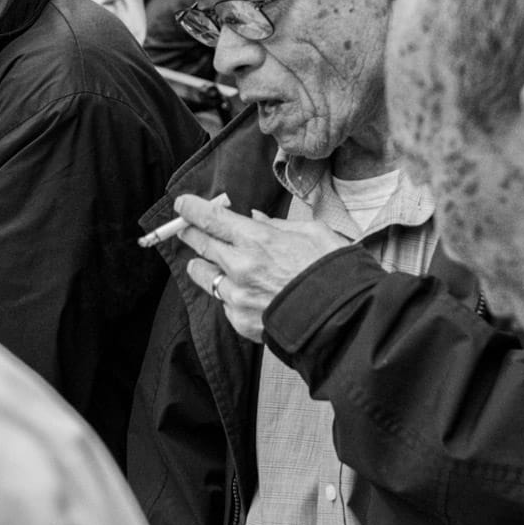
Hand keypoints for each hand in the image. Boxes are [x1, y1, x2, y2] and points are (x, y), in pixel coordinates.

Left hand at [175, 192, 344, 342]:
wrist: (342, 319)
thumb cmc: (332, 271)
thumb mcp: (313, 233)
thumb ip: (277, 225)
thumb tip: (255, 218)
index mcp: (258, 239)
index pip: (211, 218)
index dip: (192, 209)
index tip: (182, 205)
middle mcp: (241, 266)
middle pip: (201, 244)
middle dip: (190, 234)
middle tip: (186, 229)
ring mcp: (237, 296)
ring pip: (203, 275)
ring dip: (202, 265)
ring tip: (204, 262)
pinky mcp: (240, 320)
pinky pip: (224, 302)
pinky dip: (228, 294)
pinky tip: (241, 292)